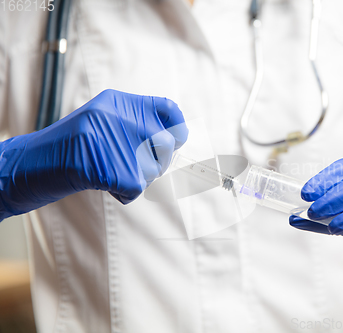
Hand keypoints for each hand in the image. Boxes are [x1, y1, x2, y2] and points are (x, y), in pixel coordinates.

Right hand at [0, 89, 187, 220]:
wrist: (31, 165)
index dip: (178, 127)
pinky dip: (125, 194)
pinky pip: (138, 189)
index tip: (177, 140)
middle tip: (139, 165)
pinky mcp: (114, 169)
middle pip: (167, 144)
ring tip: (112, 172)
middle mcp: (120, 117)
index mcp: (117, 102)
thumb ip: (133, 122)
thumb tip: (176, 137)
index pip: (168, 108)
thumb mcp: (101, 122)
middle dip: (160, 160)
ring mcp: (117, 142)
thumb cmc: (69, 146)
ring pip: (155, 169)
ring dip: (139, 178)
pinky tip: (106, 186)